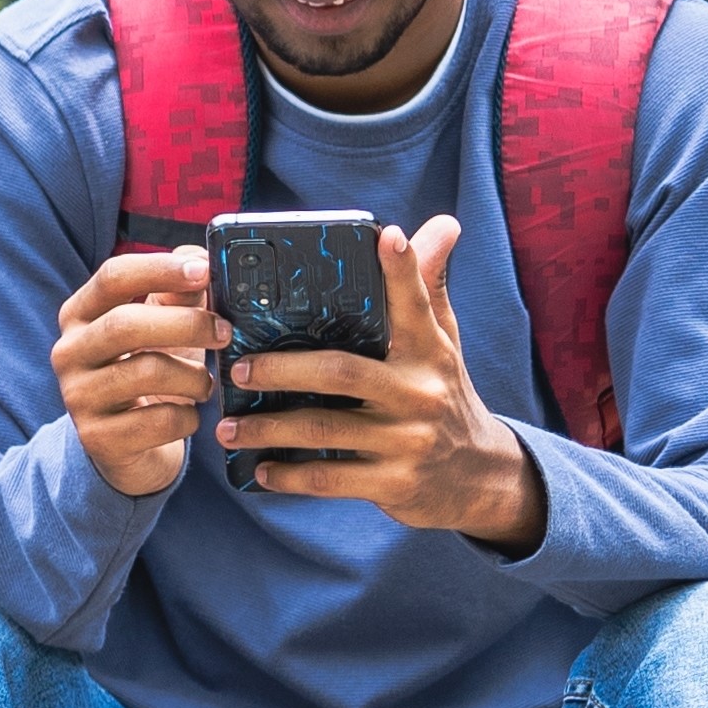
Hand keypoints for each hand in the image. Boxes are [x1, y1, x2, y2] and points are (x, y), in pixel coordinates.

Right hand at [48, 248, 222, 500]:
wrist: (124, 446)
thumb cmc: (148, 371)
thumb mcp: (162, 328)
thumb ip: (178, 291)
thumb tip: (201, 257)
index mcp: (81, 314)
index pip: (112, 277)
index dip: (160, 270)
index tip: (205, 271)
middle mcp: (69, 351)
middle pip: (125, 324)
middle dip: (187, 324)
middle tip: (226, 332)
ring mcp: (78, 396)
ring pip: (145, 372)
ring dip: (194, 377)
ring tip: (206, 384)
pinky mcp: (97, 437)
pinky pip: (157, 420)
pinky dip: (186, 418)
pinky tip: (187, 417)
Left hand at [214, 216, 545, 547]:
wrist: (481, 477)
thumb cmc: (443, 394)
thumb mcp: (442, 344)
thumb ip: (427, 290)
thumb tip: (441, 224)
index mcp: (430, 352)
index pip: (415, 304)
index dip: (401, 270)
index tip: (384, 235)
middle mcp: (420, 392)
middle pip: (339, 372)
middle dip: (279, 369)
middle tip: (236, 368)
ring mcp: (408, 440)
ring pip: (321, 429)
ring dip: (265, 429)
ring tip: (226, 428)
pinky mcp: (395, 482)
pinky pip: (327, 478)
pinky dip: (287, 475)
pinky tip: (260, 469)